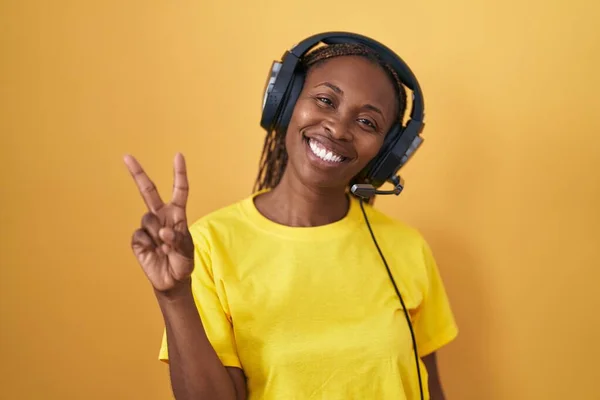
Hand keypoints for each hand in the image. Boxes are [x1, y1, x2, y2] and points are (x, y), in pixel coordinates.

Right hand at [124, 153, 194, 293]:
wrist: (171, 281)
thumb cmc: (182, 264)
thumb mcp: (186, 254)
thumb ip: (177, 241)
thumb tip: (163, 231)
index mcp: (177, 215)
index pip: (179, 191)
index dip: (179, 173)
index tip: (178, 156)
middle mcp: (162, 216)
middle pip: (148, 191)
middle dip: (138, 174)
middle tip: (127, 156)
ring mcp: (148, 227)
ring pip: (147, 220)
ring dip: (157, 234)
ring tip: (165, 248)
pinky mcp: (138, 239)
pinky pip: (140, 236)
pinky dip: (148, 245)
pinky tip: (154, 253)